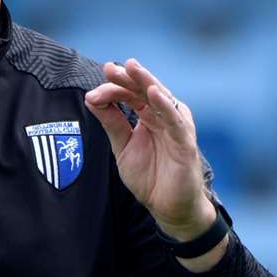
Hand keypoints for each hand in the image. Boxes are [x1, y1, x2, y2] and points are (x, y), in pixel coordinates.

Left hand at [84, 58, 215, 240]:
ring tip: (132, 68)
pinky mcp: (185, 141)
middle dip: (127, 77)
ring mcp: (176, 126)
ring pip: (161, 98)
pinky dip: (165, 105)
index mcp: (150, 115)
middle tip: (109, 68)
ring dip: (146, 82)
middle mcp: (164, 116)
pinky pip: (175, 120)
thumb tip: (91, 97)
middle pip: (145, 90)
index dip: (113, 89)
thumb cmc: (150, 177)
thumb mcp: (122, 147)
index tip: (92, 93)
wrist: (168, 208)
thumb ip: (111, 122)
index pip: (131, 94)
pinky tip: (153, 93)